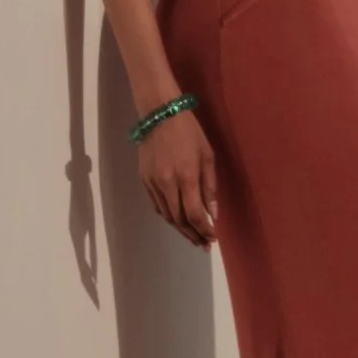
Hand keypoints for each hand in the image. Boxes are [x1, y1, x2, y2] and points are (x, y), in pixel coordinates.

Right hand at [138, 103, 218, 246]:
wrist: (159, 114)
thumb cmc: (189, 132)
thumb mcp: (207, 156)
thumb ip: (210, 187)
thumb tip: (212, 213)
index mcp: (186, 177)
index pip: (195, 214)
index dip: (205, 230)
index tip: (213, 238)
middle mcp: (167, 184)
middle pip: (179, 220)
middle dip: (193, 235)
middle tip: (204, 244)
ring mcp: (153, 184)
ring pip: (167, 216)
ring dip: (181, 229)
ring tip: (193, 237)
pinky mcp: (144, 181)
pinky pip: (157, 206)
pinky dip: (168, 217)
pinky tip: (177, 221)